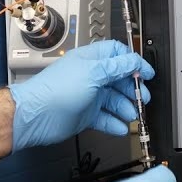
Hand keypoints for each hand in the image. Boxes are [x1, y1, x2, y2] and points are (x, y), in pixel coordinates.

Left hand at [8, 40, 154, 151]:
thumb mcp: (93, 73)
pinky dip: (114, 123)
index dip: (133, 62)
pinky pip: (105, 118)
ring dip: (125, 108)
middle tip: (143, 98)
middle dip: (133, 88)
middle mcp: (90, 76)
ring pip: (114, 100)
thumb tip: (134, 61)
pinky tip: (120, 127)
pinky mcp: (85, 115)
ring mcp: (88, 96)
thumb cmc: (56, 90)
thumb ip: (116, 67)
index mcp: (91, 60)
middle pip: (120, 79)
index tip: (146, 73)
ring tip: (131, 115)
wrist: (36, 117)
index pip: (117, 54)